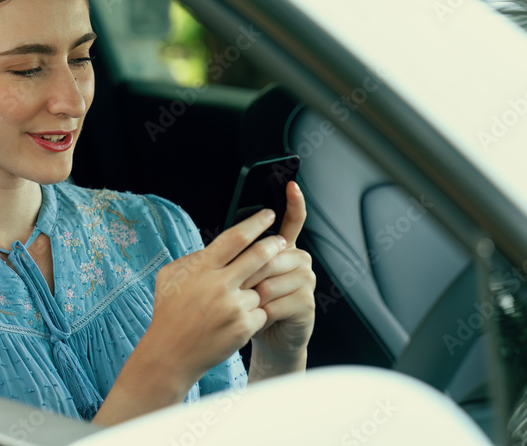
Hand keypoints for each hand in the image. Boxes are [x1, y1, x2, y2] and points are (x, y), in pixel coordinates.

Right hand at [144, 208, 287, 388]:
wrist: (171, 353)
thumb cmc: (169, 313)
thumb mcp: (169, 277)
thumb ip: (193, 259)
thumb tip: (214, 247)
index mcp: (202, 268)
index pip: (236, 237)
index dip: (256, 223)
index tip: (268, 214)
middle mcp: (219, 284)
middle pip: (258, 255)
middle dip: (274, 245)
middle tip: (282, 241)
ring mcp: (233, 306)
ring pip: (261, 287)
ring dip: (257, 290)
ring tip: (238, 300)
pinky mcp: (244, 326)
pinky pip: (261, 312)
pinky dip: (254, 314)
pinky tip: (236, 321)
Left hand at [245, 181, 314, 376]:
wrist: (266, 340)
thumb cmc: (249, 307)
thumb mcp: (241, 279)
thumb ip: (237, 258)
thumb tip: (220, 245)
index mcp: (282, 250)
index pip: (293, 221)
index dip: (294, 203)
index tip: (291, 185)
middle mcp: (298, 260)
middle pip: (271, 254)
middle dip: (248, 273)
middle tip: (238, 289)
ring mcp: (305, 281)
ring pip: (270, 278)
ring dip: (252, 295)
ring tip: (248, 306)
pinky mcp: (306, 303)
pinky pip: (276, 301)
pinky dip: (261, 312)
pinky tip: (259, 318)